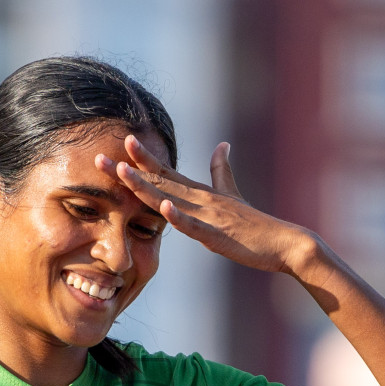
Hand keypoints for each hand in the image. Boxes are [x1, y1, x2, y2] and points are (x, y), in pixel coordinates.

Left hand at [96, 136, 314, 275]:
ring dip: (145, 186)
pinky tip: (164, 206)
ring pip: (170, 199)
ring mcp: (209, 216)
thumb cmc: (256, 225)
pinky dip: (179, 216)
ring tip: (123, 172)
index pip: (166, 172)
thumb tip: (222, 144)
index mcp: (201, 192)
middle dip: (130, 170)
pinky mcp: (217, 235)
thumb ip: (223, 170)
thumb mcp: (234, 195)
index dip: (143, 158)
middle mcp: (200, 199)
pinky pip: (194, 225)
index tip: (123, 142)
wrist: (283, 243)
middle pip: (159, 181)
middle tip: (101, 158)